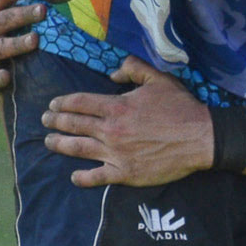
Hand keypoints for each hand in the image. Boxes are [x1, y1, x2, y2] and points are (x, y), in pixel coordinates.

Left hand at [42, 56, 214, 186]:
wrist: (200, 138)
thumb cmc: (180, 107)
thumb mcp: (158, 79)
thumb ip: (133, 68)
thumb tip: (113, 72)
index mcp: (117, 107)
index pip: (80, 103)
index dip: (63, 102)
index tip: (53, 104)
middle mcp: (111, 130)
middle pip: (74, 124)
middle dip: (55, 121)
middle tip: (45, 120)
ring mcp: (116, 153)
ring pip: (79, 149)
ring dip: (60, 145)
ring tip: (49, 142)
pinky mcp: (125, 173)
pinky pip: (97, 176)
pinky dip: (82, 177)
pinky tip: (74, 176)